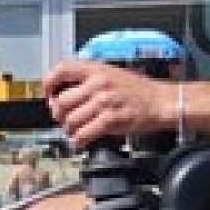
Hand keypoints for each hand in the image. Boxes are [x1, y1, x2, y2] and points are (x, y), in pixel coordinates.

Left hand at [41, 59, 172, 147]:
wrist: (161, 101)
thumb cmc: (135, 90)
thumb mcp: (110, 74)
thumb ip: (86, 80)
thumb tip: (59, 94)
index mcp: (95, 70)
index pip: (61, 70)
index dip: (48, 84)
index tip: (48, 96)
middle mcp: (98, 84)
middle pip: (61, 102)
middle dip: (59, 115)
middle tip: (65, 119)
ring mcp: (104, 102)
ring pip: (70, 120)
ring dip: (69, 129)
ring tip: (75, 130)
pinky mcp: (111, 119)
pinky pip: (83, 133)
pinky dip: (79, 140)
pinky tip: (82, 140)